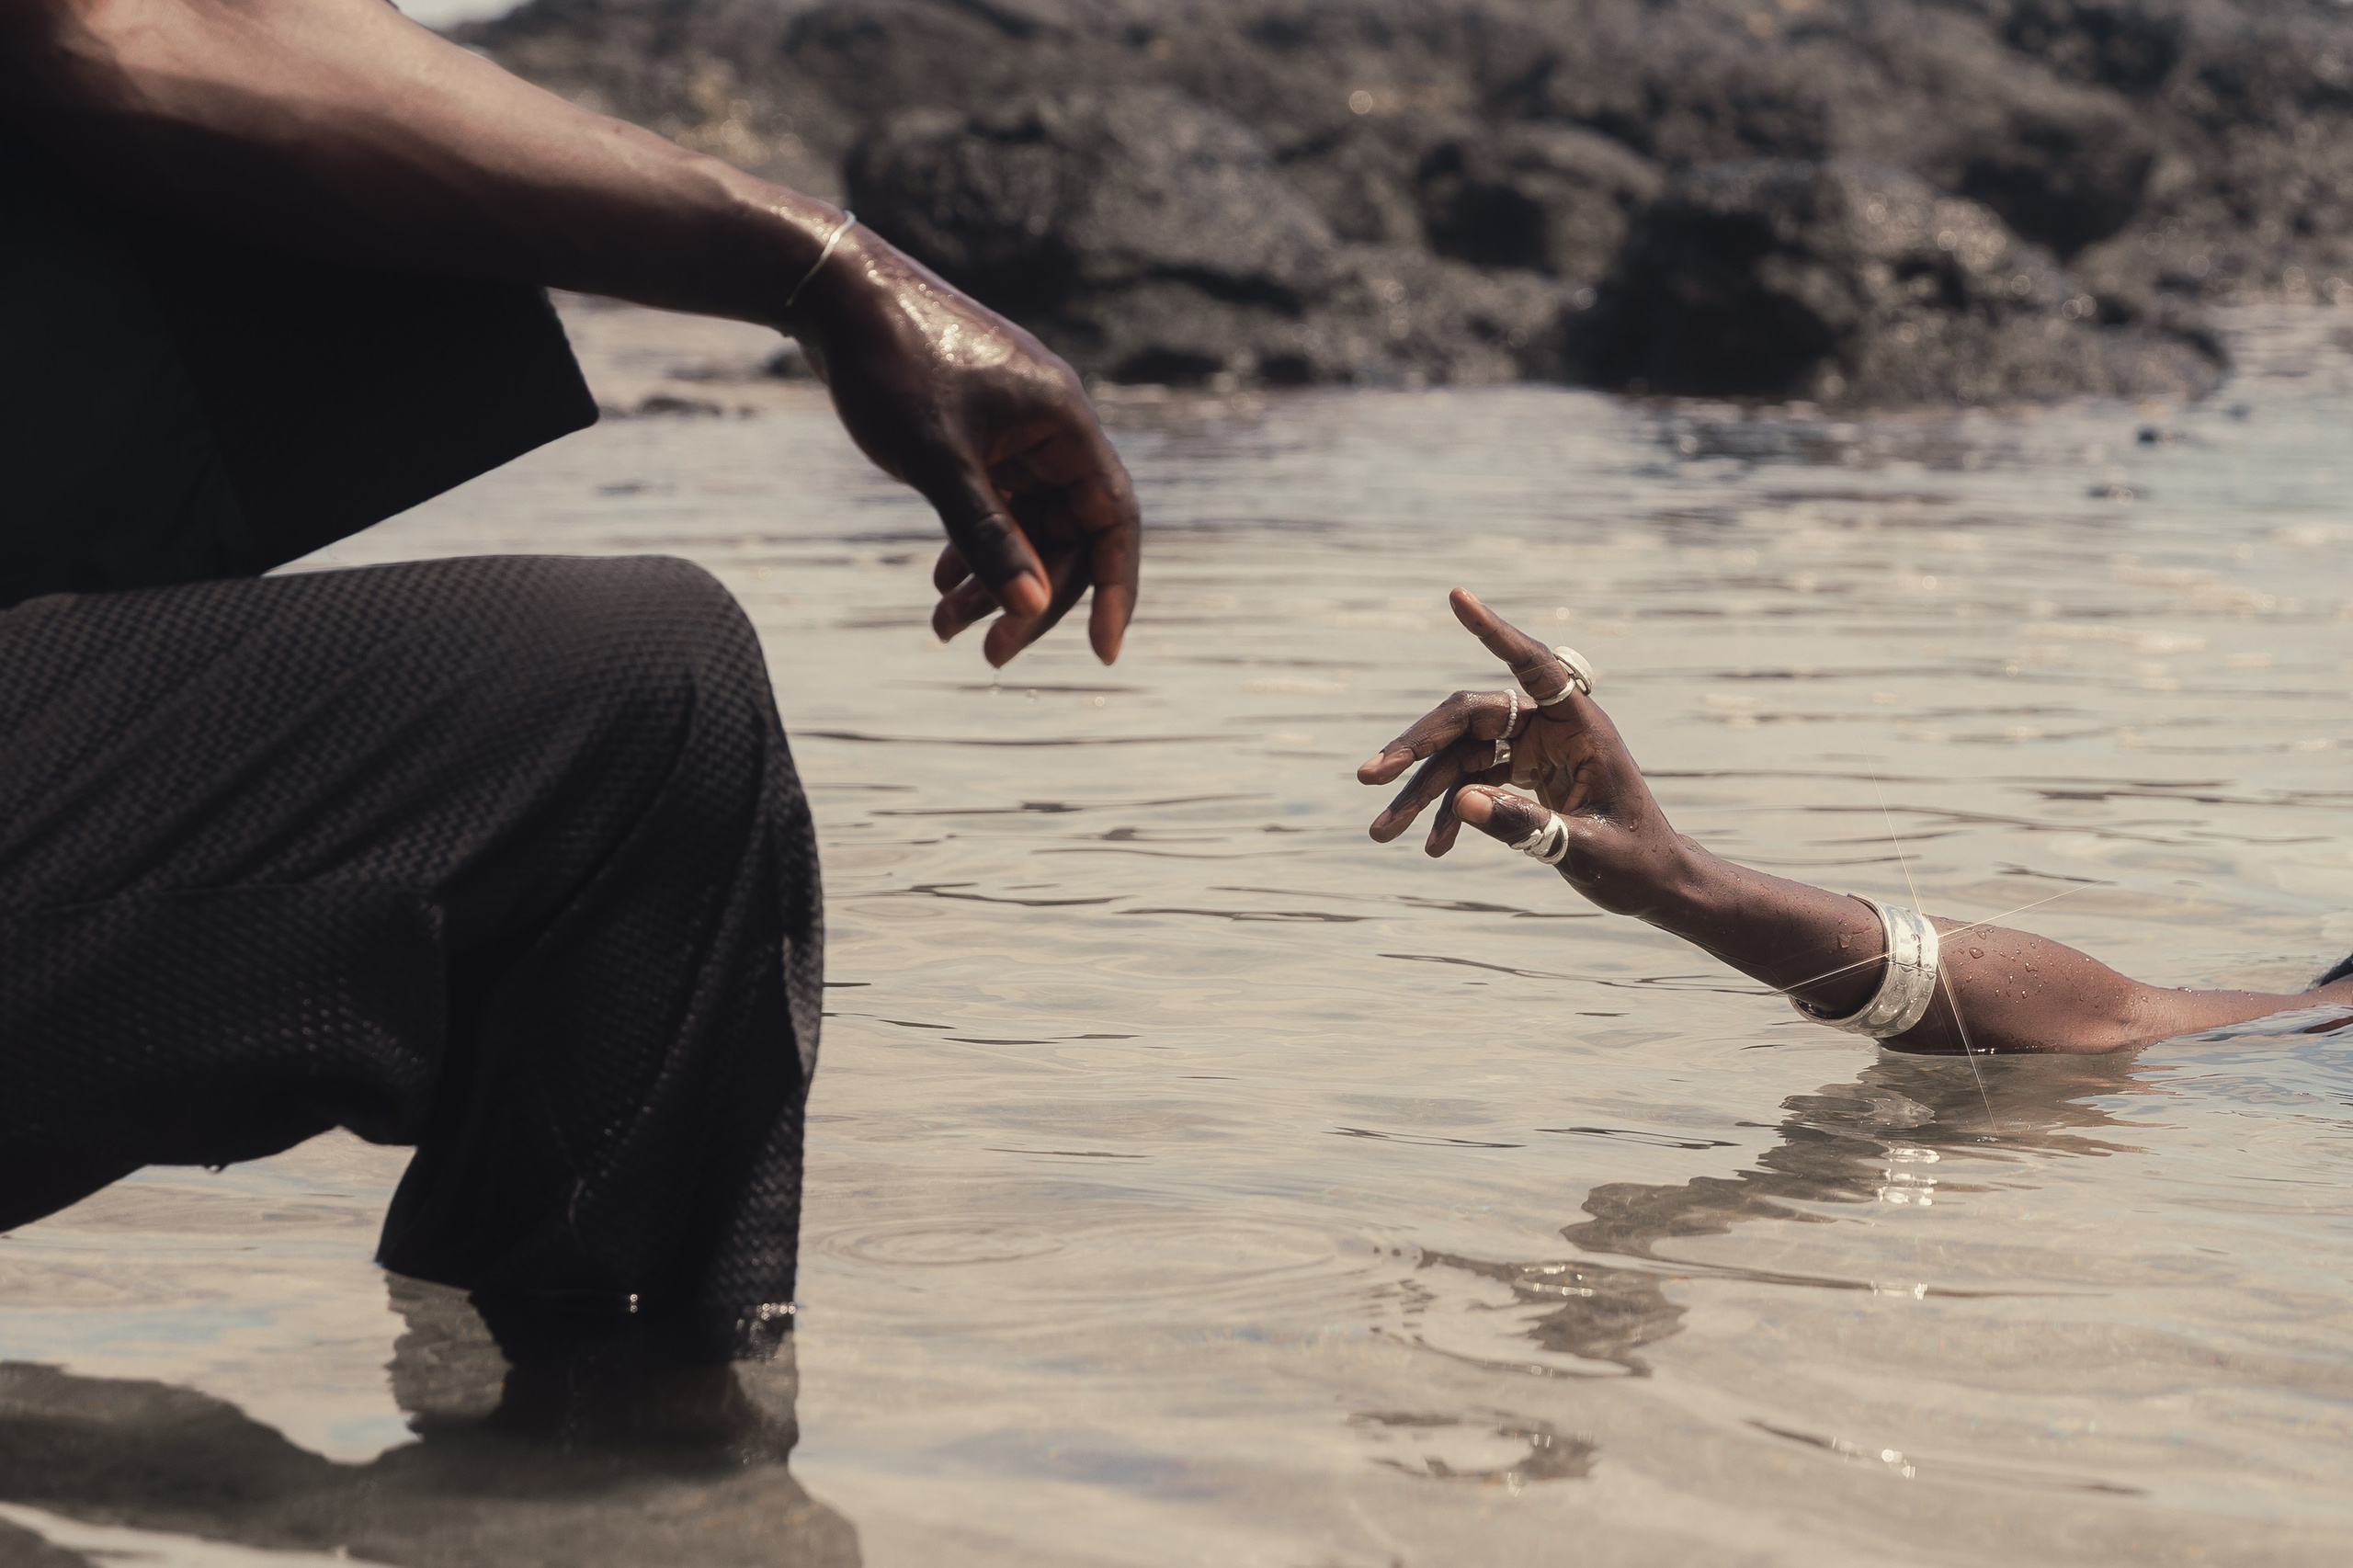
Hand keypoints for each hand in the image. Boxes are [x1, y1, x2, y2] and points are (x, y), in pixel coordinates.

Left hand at [789, 228, 1140, 666]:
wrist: (835, 291)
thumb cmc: (890, 364)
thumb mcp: (939, 462)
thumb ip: (988, 537)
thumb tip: (1033, 609)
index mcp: (1065, 422)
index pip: (1114, 519)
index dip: (1114, 588)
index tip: (1103, 652)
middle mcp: (1052, 426)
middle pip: (1066, 533)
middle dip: (1029, 597)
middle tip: (987, 654)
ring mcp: (1016, 427)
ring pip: (1025, 523)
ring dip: (992, 578)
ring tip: (943, 628)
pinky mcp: (980, 428)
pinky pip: (996, 502)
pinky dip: (972, 544)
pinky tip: (938, 581)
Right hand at [1356, 589, 1689, 914]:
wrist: (1653, 883)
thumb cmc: (1634, 861)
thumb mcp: (1583, 848)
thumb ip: (1527, 826)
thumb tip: (1461, 804)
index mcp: (1579, 725)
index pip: (1532, 665)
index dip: (1494, 632)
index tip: (1457, 597)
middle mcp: (1549, 728)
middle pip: (1470, 718)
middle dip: (1417, 747)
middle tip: (1370, 775)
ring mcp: (1531, 750)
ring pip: (1459, 757)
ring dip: (1419, 793)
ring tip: (1382, 832)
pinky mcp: (1519, 775)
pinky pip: (1469, 784)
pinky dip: (1448, 813)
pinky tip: (1432, 847)